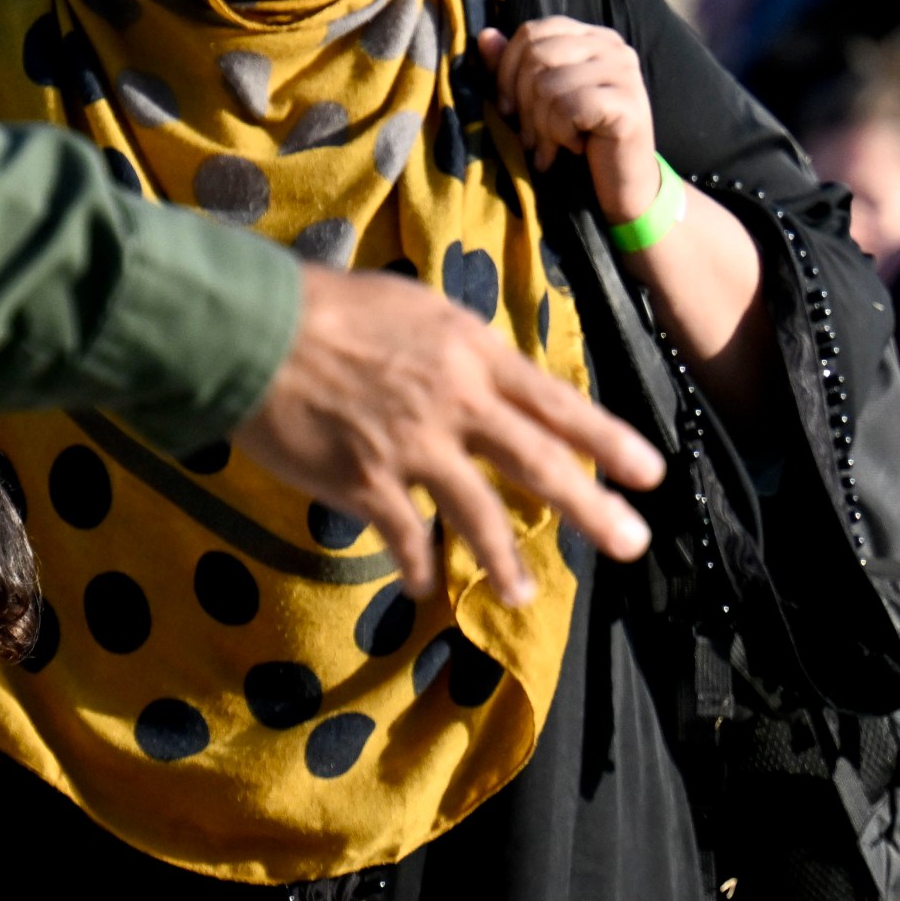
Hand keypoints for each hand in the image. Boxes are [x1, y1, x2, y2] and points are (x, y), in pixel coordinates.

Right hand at [233, 266, 664, 604]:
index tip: (648, 473)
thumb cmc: (326, 306)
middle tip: (632, 542)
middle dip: (591, 509)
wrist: (252, 330)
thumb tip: (483, 377)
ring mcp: (412, 447)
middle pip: (539, 464)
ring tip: (524, 594)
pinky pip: (404, 537)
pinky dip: (417, 565)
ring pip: (479, 515)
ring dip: (506, 560)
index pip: (556, 403)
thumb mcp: (412, 306)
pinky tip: (426, 584)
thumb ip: (457, 347)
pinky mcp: (366, 481)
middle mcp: (455, 402)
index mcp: (471, 353)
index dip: (607, 441)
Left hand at [477, 21, 658, 225]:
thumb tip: (484, 36)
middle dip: (522, 103)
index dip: (506, 69)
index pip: (532, 32)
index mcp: (590, 36)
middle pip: (537, 56)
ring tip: (550, 146)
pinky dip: (560, 134)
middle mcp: (611, 46)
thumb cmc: (577, 137)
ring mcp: (624, 71)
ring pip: (548, 85)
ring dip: (540, 126)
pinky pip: (568, 109)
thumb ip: (513, 68)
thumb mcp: (538, 101)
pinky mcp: (627, 102)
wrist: (622, 182)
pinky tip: (574, 147)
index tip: (507, 108)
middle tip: (529, 137)